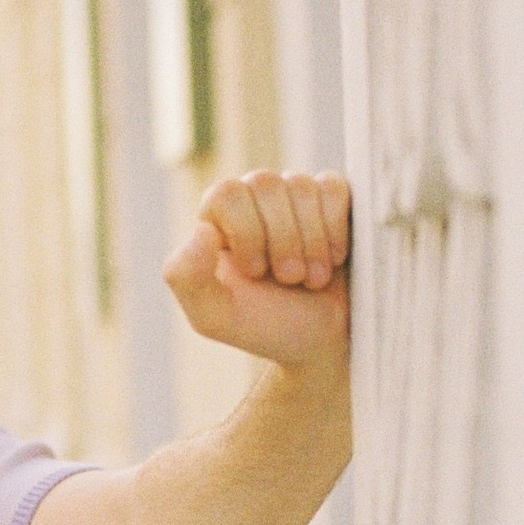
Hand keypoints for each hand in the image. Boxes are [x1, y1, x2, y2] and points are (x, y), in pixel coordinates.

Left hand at [163, 170, 351, 370]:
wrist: (321, 341)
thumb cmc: (266, 327)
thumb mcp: (215, 316)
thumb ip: (186, 278)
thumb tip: (201, 229)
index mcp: (218, 219)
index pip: (227, 193)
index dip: (247, 232)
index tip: (257, 271)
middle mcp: (253, 199)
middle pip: (265, 183)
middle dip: (282, 239)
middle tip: (290, 279)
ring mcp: (292, 196)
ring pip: (300, 185)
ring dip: (312, 240)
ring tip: (311, 277)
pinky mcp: (331, 200)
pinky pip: (333, 187)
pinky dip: (336, 227)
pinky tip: (334, 257)